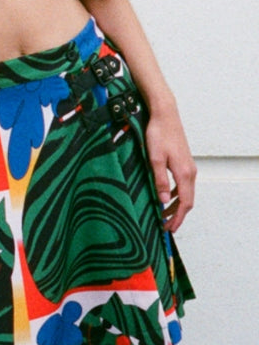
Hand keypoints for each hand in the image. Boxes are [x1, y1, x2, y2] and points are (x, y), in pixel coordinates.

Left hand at [144, 105, 195, 232]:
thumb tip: (164, 201)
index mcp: (184, 174)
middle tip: (166, 227)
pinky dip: (177, 195)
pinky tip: (166, 197)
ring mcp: (189, 166)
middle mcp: (190, 172)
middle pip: (187, 200)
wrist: (165, 115)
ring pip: (186, 193)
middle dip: (177, 216)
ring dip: (176, 206)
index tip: (170, 229)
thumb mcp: (154, 159)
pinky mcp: (184, 162)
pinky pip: (183, 184)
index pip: (185, 203)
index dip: (177, 218)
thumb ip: (160, 181)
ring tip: (163, 215)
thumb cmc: (158, 134)